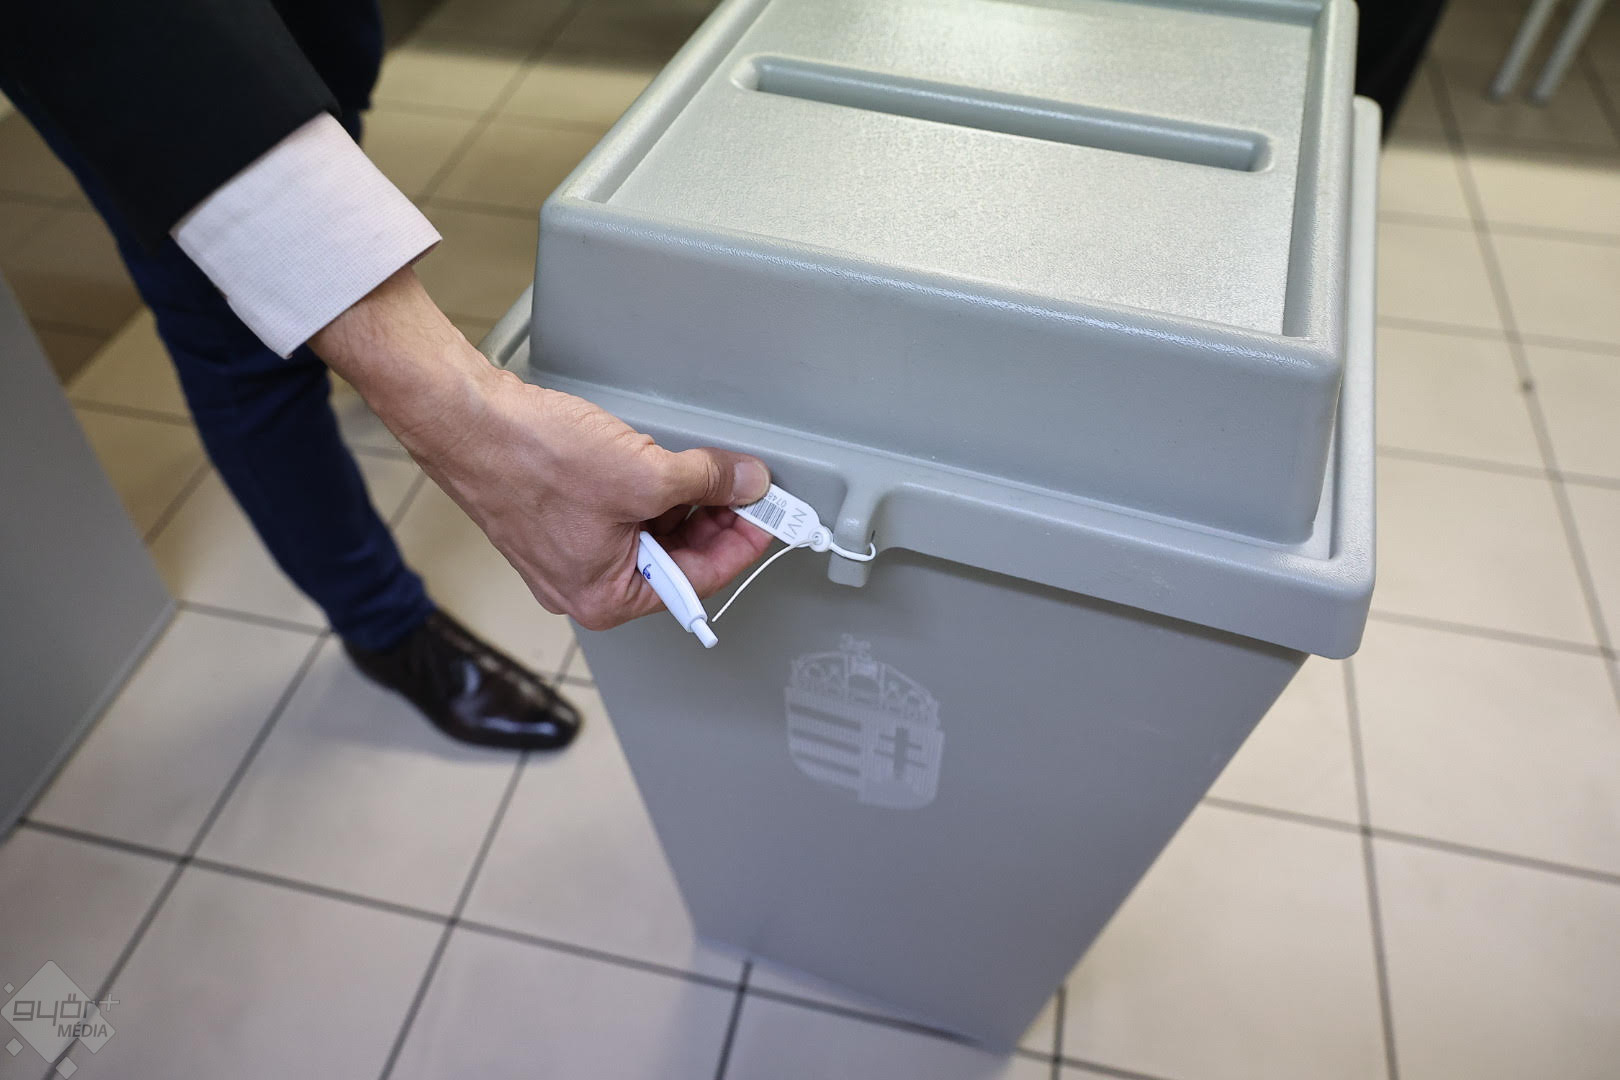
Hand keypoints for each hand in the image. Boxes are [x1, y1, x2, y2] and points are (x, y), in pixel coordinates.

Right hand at [311, 268, 773, 629]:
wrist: (464, 418)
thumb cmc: (529, 459)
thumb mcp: (643, 473)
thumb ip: (706, 483)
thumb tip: (746, 484)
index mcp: (605, 598)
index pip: (699, 580)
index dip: (743, 543)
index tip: (769, 517)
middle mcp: (584, 585)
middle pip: (674, 559)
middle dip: (713, 520)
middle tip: (746, 487)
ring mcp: (567, 552)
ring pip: (647, 533)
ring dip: (681, 502)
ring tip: (702, 467)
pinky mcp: (554, 516)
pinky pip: (619, 512)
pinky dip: (646, 490)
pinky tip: (658, 459)